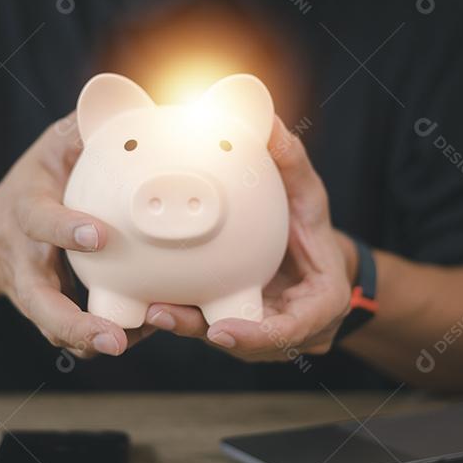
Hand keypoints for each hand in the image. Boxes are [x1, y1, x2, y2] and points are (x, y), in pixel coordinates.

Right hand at [0, 113, 155, 357]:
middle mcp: (27, 261)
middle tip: (112, 336)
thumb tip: (128, 94)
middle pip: (41, 302)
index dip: (66, 228)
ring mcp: (36, 293)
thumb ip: (84, 129)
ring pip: (56, 328)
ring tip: (126, 346)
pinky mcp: (50, 314)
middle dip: (72, 322)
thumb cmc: (37, 182)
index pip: (41, 221)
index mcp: (26, 213)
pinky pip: (73, 335)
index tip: (98, 235)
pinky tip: (141, 335)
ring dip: (90, 341)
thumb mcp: (52, 148)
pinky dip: (101, 339)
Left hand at [144, 117, 356, 361]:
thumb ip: (290, 164)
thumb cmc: (311, 226)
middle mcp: (287, 331)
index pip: (291, 330)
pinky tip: (144, 298)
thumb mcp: (308, 194)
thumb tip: (267, 119)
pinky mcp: (234, 327)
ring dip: (183, 325)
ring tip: (147, 309)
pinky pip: (207, 322)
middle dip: (201, 330)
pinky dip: (182, 312)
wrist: (310, 258)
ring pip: (218, 337)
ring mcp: (260, 337)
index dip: (256, 336)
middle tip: (162, 313)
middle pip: (244, 342)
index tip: (222, 331)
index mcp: (318, 307)